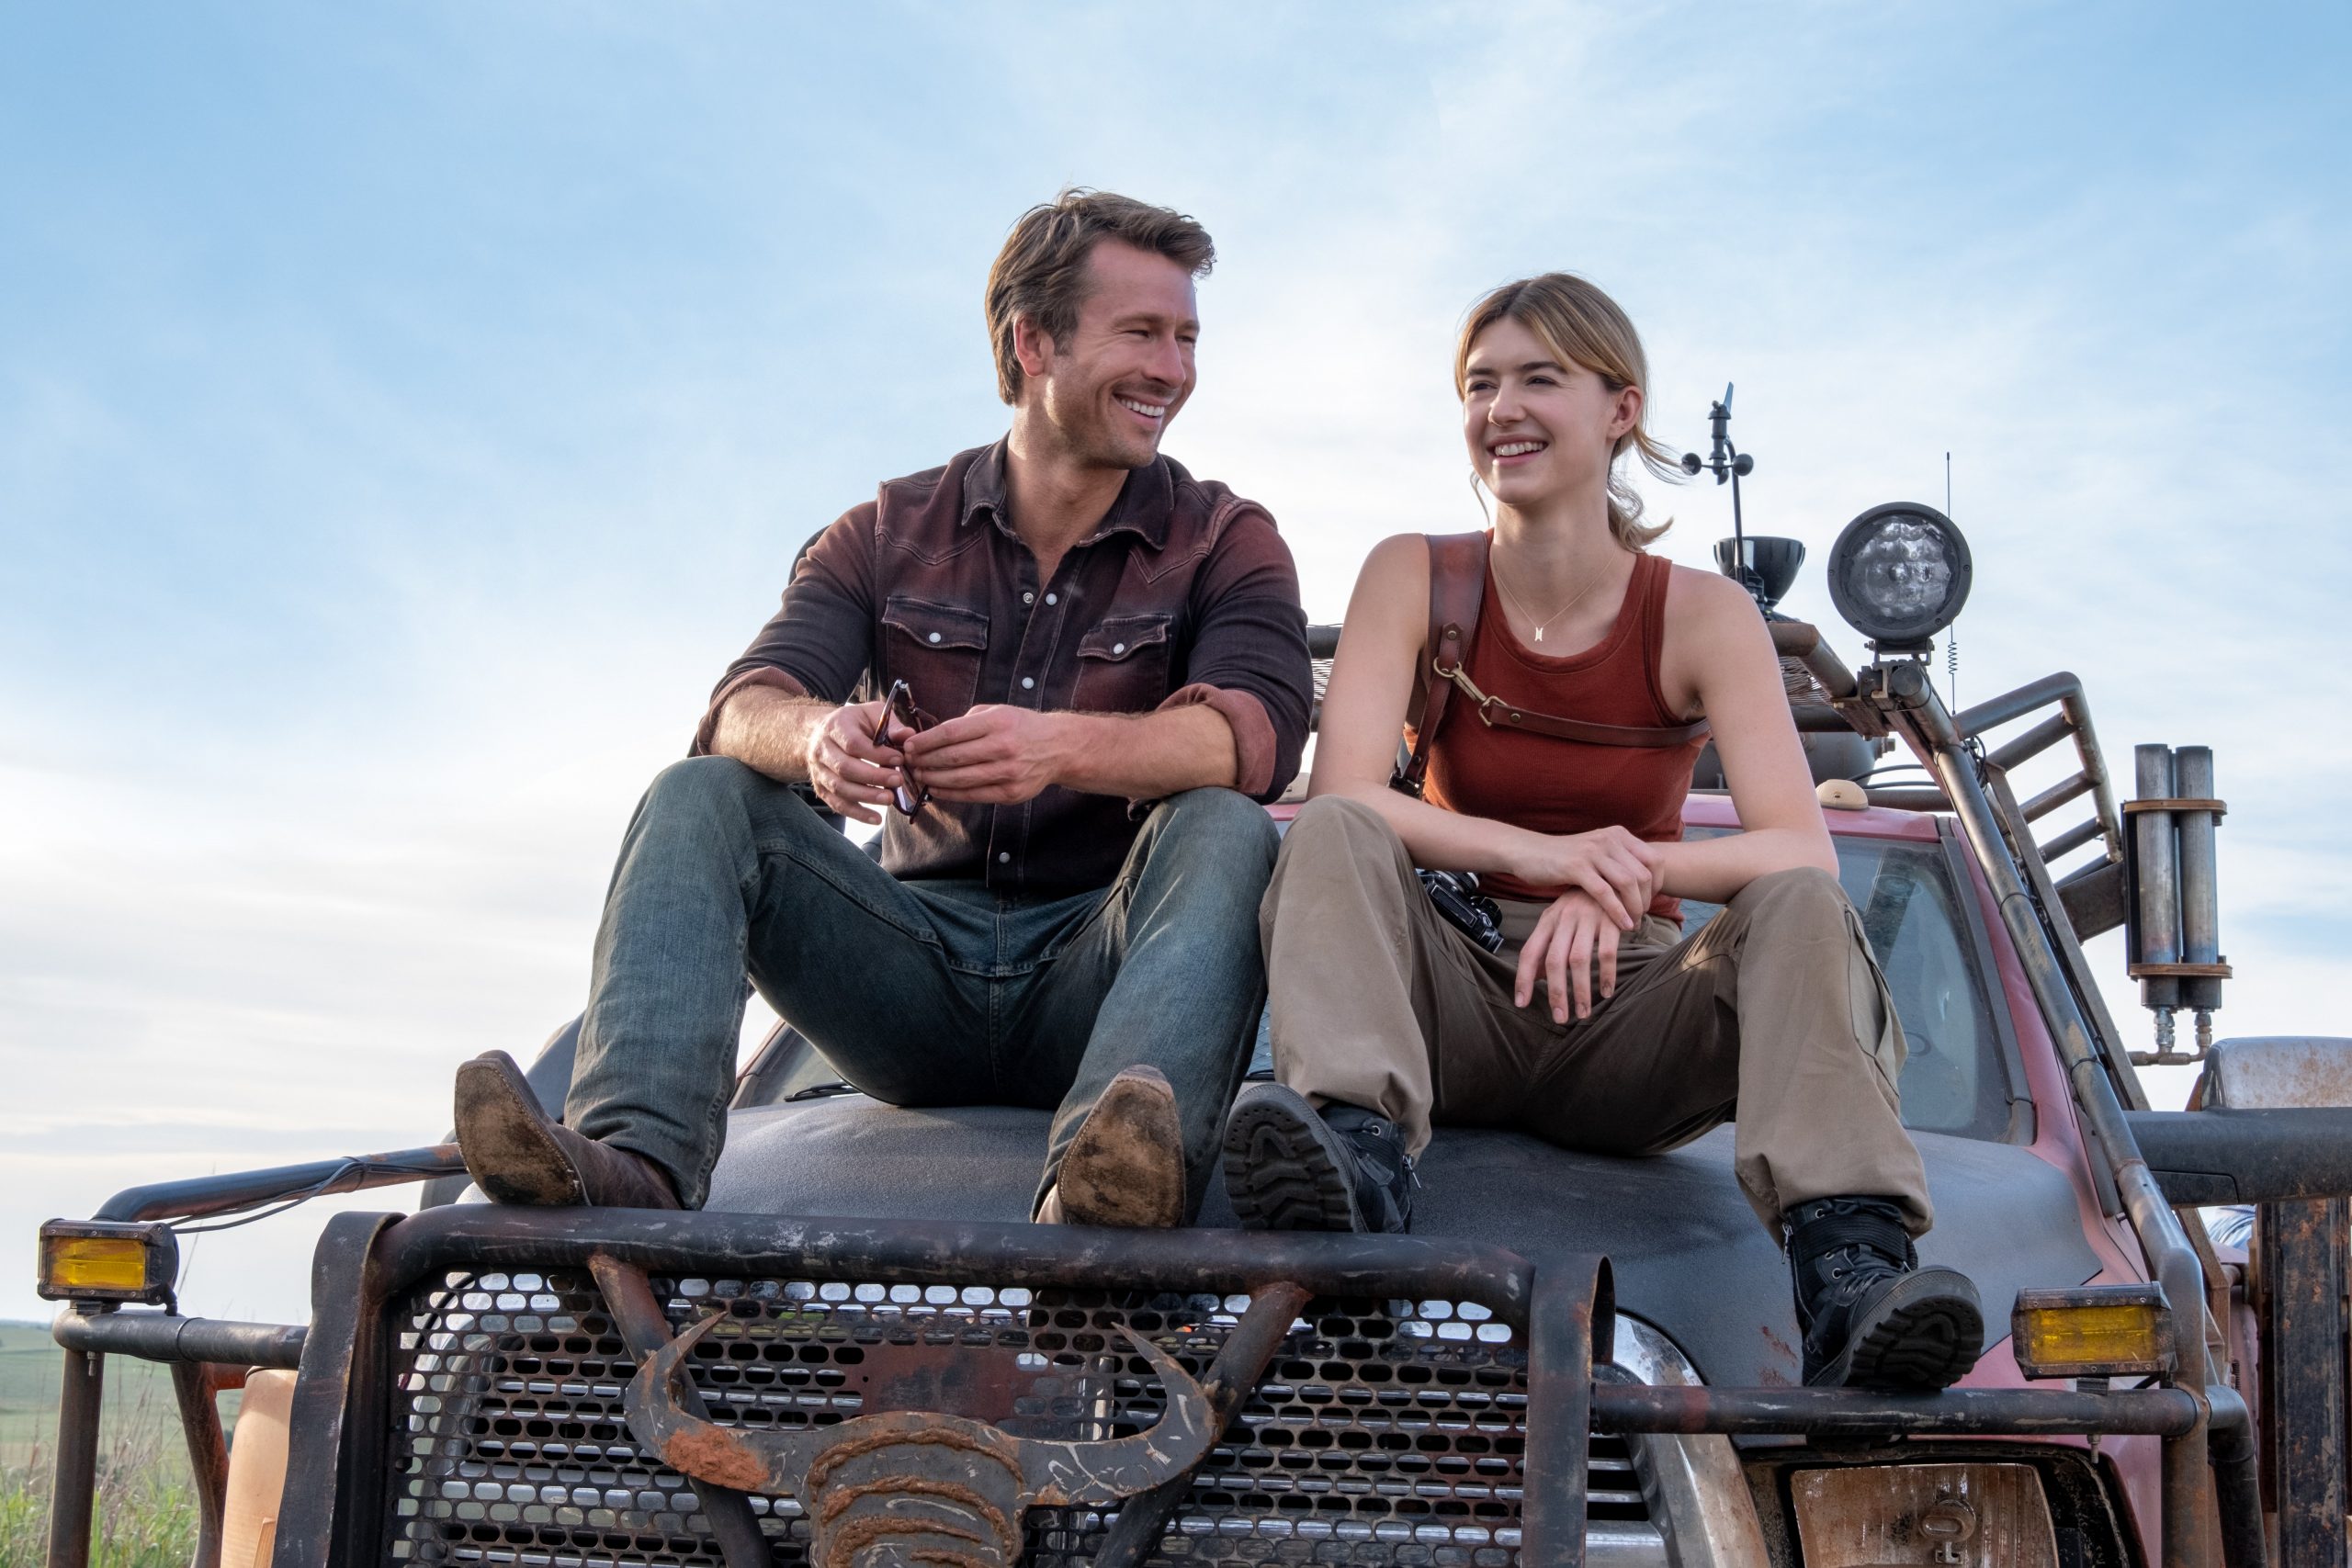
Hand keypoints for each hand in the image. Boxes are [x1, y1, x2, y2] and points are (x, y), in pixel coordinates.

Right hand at [804, 699, 909, 825]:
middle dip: (873, 777)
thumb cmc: (853, 723)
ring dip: (866, 796)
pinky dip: (857, 813)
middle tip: (898, 780)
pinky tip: (876, 818)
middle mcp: (822, 749)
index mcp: (836, 726)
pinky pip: (837, 804)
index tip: (899, 759)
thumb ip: (891, 725)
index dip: (876, 754)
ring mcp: (819, 770)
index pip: (853, 743)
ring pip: (840, 788)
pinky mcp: (821, 787)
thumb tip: (909, 736)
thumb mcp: (871, 714)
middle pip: (845, 767)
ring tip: (890, 799)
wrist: (817, 733)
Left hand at [901, 705, 1068, 804]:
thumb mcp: (998, 712)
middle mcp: (1003, 747)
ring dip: (933, 779)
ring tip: (918, 776)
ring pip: (960, 779)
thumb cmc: (1022, 727)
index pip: (951, 733)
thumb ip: (967, 722)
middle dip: (925, 761)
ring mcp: (1008, 772)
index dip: (926, 741)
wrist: (1058, 748)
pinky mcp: (1010, 793)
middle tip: (908, 763)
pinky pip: (973, 795)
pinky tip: (936, 789)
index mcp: (998, 722)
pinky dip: (950, 794)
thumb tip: (933, 737)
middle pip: (953, 757)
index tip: (910, 745)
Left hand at [1515, 890, 1622, 1024]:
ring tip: (1583, 1013)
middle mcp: (1564, 919)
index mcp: (1547, 921)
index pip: (1529, 952)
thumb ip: (1546, 948)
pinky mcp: (1611, 920)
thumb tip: (1535, 980)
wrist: (1611, 876)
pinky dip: (1607, 975)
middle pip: (1554, 960)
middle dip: (1556, 993)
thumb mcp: (1559, 921)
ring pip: (1579, 960)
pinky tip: (1607, 993)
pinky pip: (1607, 953)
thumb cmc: (1580, 906)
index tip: (1522, 1003)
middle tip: (1559, 1018)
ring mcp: (1587, 918)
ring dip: (1581, 990)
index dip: (1523, 979)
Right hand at [1532, 826, 1662, 930]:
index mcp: (1618, 835)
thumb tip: (1645, 883)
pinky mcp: (1577, 867)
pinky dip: (1617, 911)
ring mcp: (1593, 852)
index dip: (1659, 884)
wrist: (1528, 852)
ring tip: (1632, 922)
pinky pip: (1605, 892)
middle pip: (1644, 873)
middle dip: (1647, 900)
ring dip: (1635, 907)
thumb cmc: (1564, 858)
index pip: (1655, 859)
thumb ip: (1619, 862)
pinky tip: (1622, 924)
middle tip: (1640, 916)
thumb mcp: (1597, 853)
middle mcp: (1609, 839)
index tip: (1649, 901)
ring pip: (1628, 883)